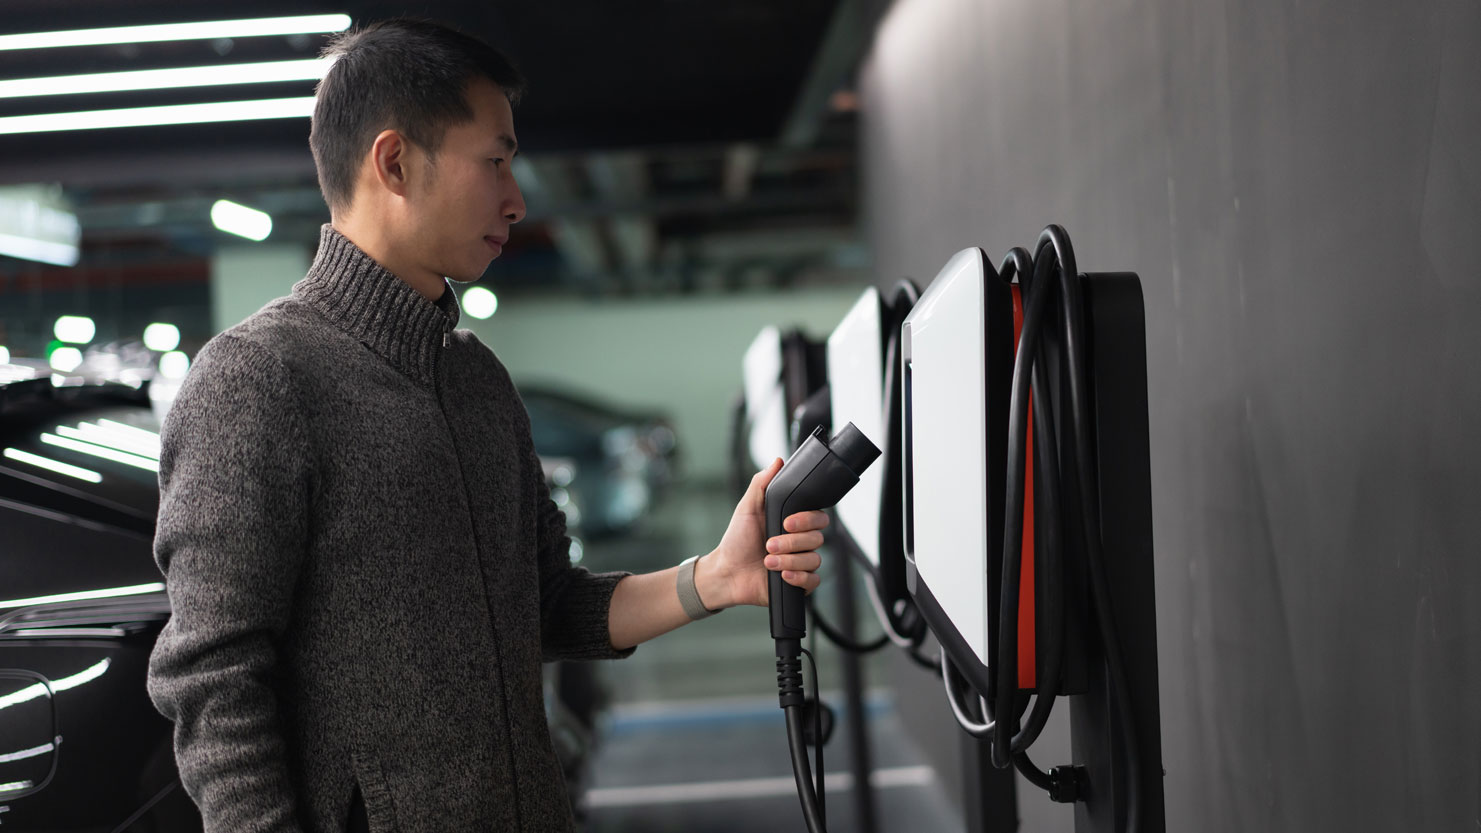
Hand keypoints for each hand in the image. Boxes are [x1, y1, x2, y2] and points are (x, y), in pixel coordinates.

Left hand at [700, 458, 831, 608]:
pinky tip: (782, 575)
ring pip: (814, 560)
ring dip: (789, 560)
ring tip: (768, 561)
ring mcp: (801, 563)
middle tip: (769, 544)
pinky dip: (798, 578)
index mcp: (794, 523)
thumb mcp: (747, 508)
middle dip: (792, 542)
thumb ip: (761, 483)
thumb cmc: (737, 541)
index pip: (819, 517)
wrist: (727, 572)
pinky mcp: (799, 584)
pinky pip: (813, 581)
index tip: (787, 522)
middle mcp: (800, 542)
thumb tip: (777, 462)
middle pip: (818, 538)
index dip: (807, 519)